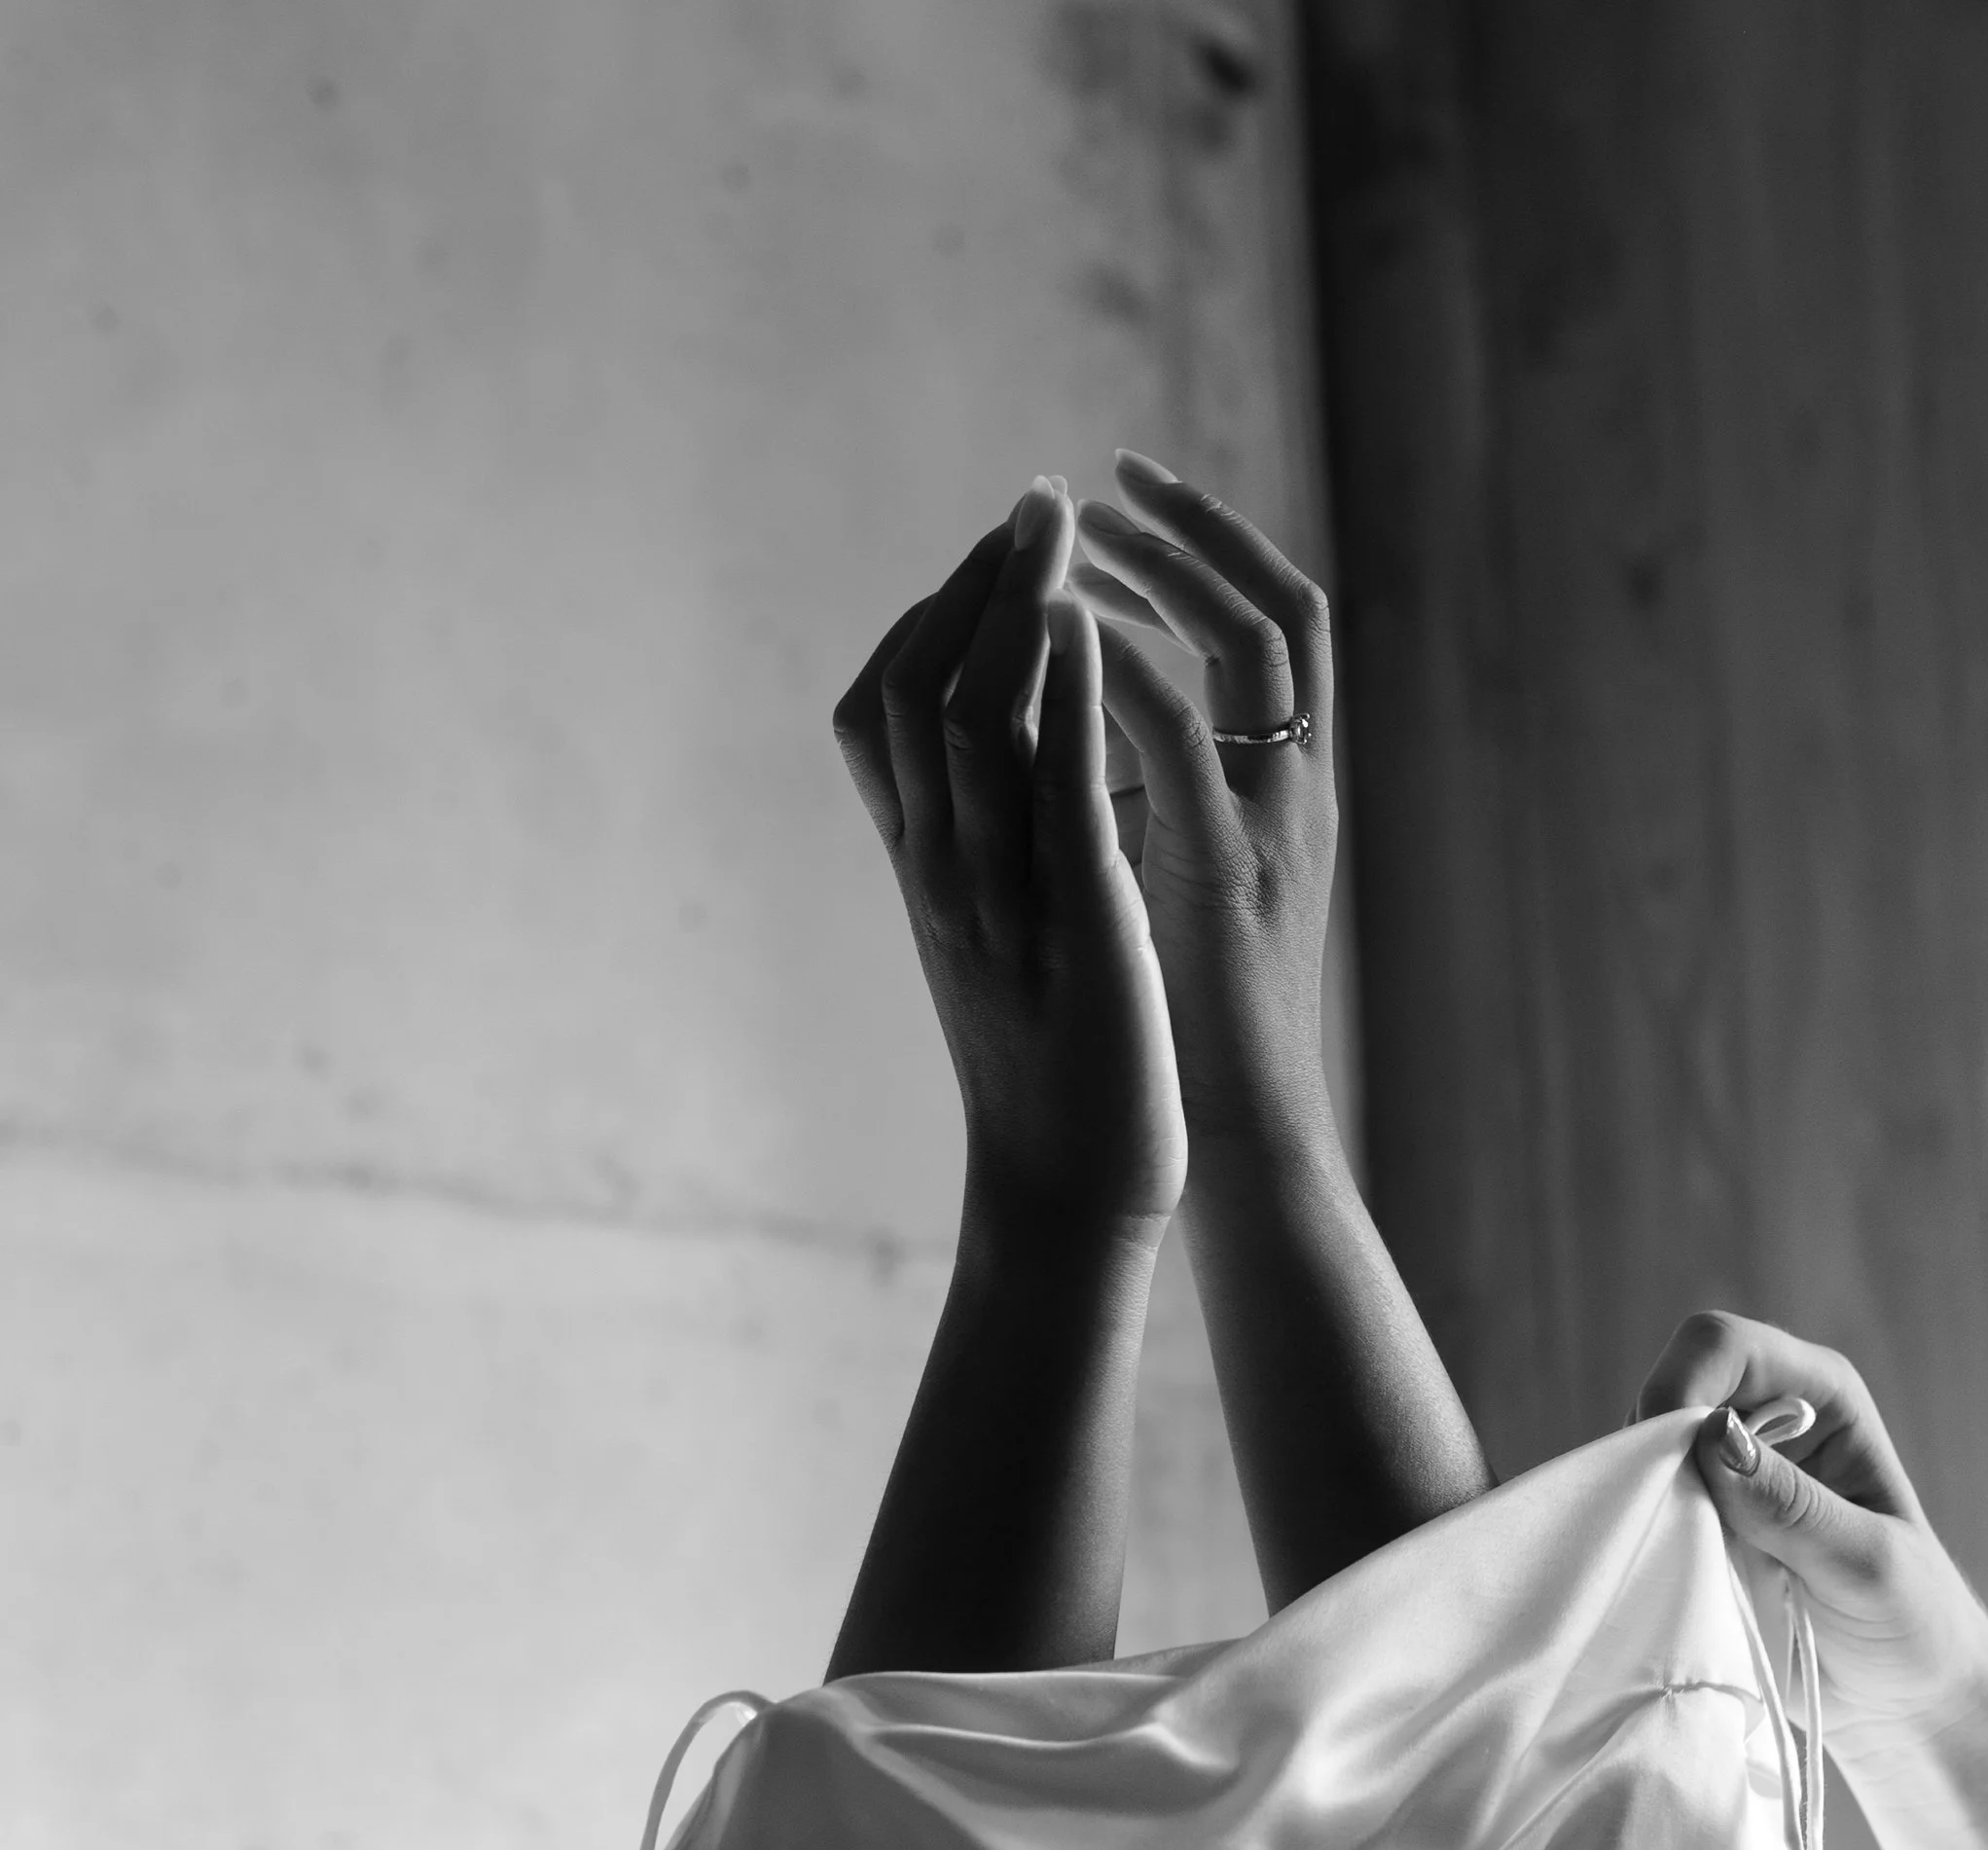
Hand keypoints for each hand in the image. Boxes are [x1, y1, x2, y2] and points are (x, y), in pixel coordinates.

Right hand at [832, 475, 1186, 1254]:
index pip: (884, 711)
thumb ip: (1001, 855)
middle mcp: (943, 870)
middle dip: (974, 583)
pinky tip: (1085, 618)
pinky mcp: (1075, 919)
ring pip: (971, 718)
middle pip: (913, 687)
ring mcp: (999, 892)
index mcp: (927, 871)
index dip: (932, 616)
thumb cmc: (1053, 1071)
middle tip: (1034, 504)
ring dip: (1015, 605)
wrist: (1066, 1189)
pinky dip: (1066, 692)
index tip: (997, 553)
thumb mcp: (1013, 937)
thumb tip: (1020, 770)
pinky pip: (1057, 785)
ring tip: (1059, 523)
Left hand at [1068, 452, 1337, 1158]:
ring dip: (1165, 570)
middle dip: (1197, 530)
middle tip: (1103, 486)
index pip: (1277, 628)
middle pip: (1281, 607)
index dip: (1212, 555)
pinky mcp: (1224, 865)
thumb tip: (1070, 726)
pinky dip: (1119, 660)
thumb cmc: (1188, 1022)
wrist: (1230, 1138)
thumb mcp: (1172, 879)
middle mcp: (1298, 789)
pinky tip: (1061, 629)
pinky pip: (1177, 728)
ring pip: (1251, 642)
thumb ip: (1145, 799)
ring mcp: (1272, 821)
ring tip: (1078, 537)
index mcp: (1290, 790)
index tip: (1127, 511)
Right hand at [1630, 1309, 1987, 1779]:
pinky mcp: (1699, 1531)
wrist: (1903, 1705)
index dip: (1680, 1387)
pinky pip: (1641, 1511)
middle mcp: (1768, 1420)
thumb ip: (1791, 1504)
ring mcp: (1726, 1478)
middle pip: (1669, 1389)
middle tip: (1674, 1528)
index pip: (1723, 1347)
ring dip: (1645, 1500)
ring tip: (1684, 1563)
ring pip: (1644, 1453)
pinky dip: (1639, 1538)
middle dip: (1653, 1447)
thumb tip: (1713, 1437)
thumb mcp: (1864, 1564)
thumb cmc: (1912, 1625)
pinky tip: (1669, 1578)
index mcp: (1821, 1397)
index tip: (1664, 1461)